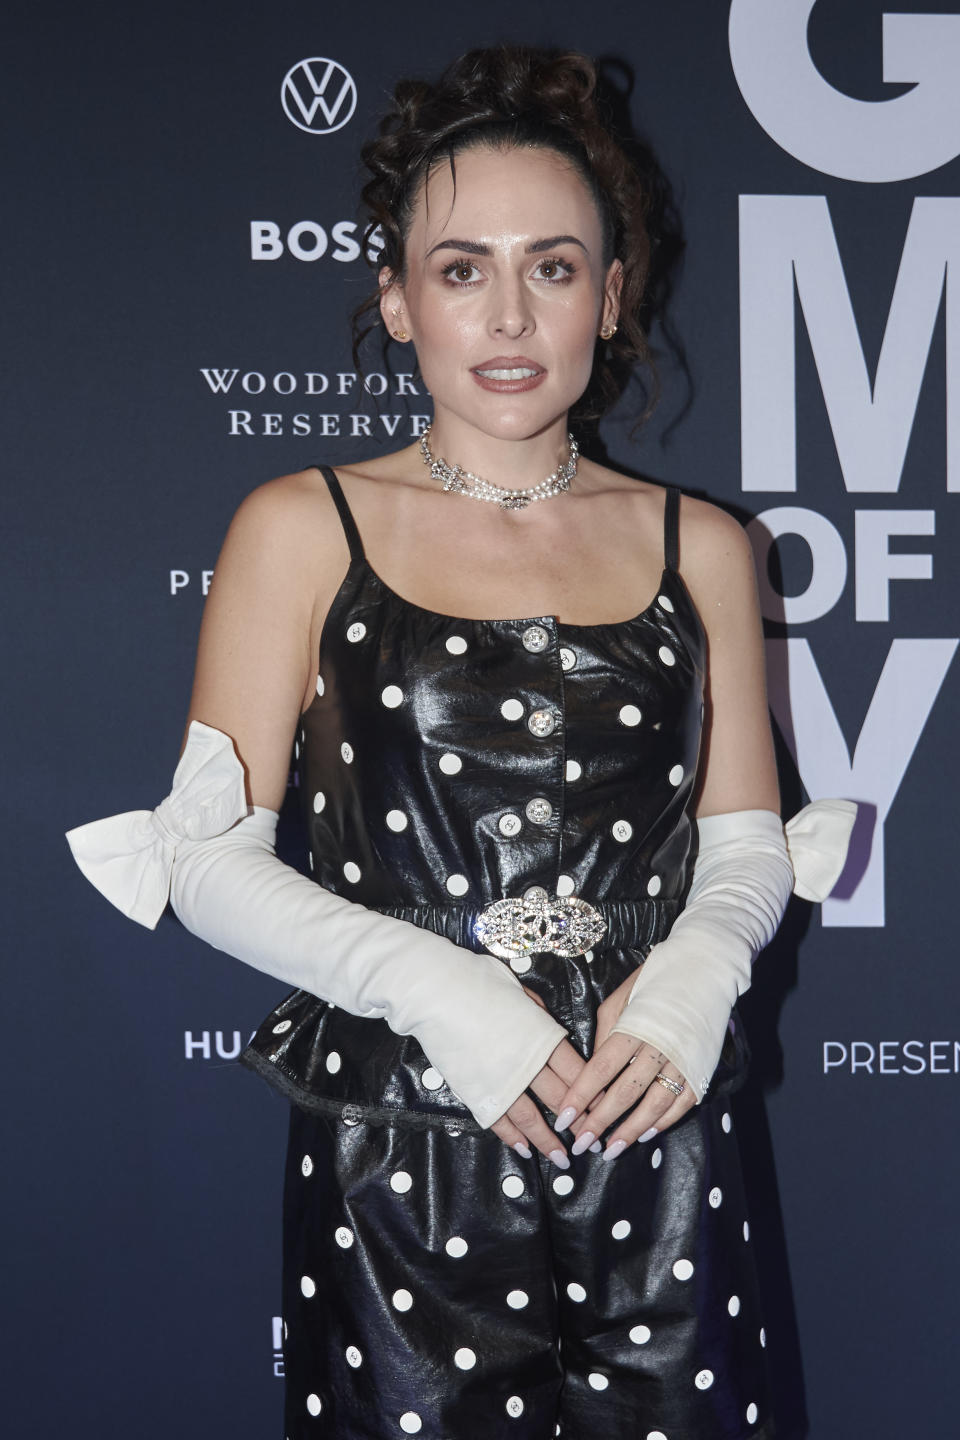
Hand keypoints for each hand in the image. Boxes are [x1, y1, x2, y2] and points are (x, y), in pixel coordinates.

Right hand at [488, 986, 589, 1167]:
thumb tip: (551, 1028)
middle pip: (561, 1099)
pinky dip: (513, 1138)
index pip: (578, 1072)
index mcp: (543, 1036)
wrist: (437, 992)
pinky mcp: (477, 1092)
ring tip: (562, 1159)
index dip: (594, 1093)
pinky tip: (525, 1150)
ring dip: (549, 1142)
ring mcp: (501, 1081)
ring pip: (532, 1119)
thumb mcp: (521, 993)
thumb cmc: (479, 983)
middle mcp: (527, 1063)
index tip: (606, 1108)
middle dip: (579, 1123)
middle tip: (591, 1141)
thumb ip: (540, 1015)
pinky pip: (500, 1121)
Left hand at [551, 968, 696, 1159]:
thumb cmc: (655, 980)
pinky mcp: (702, 1068)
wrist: (704, 968)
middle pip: (625, 1093)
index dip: (581, 1097)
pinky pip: (683, 1103)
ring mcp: (684, 1060)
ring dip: (631, 1131)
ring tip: (611, 1149)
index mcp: (634, 1027)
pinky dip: (664, 1122)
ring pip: (655, 1105)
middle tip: (581, 1144)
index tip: (564, 1119)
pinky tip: (646, 1134)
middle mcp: (659, 1047)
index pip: (601, 1070)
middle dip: (600, 1122)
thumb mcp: (621, 997)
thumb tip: (593, 1066)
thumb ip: (606, 1032)